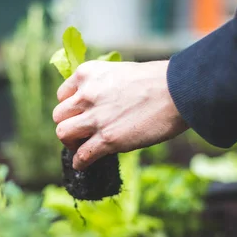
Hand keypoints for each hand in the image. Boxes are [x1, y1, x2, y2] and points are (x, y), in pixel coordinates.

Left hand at [52, 60, 187, 169]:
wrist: (177, 91)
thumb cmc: (157, 80)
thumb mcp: (120, 71)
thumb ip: (103, 86)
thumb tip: (99, 104)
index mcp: (87, 73)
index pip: (62, 94)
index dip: (70, 107)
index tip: (78, 114)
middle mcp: (86, 94)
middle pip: (59, 116)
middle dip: (68, 125)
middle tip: (80, 133)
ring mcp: (95, 117)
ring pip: (63, 134)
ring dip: (71, 143)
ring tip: (81, 148)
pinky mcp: (107, 139)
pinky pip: (82, 155)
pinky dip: (80, 162)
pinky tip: (84, 164)